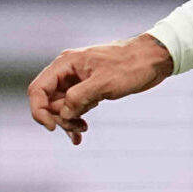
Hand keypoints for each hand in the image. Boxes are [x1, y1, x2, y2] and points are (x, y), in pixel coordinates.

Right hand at [27, 34, 173, 144]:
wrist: (154, 59)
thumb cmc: (131, 65)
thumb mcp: (104, 83)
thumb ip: (79, 97)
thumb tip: (63, 114)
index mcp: (66, 64)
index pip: (38, 89)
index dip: (39, 110)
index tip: (52, 127)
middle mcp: (68, 71)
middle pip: (49, 101)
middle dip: (60, 118)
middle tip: (79, 128)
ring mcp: (78, 80)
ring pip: (61, 106)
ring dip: (68, 121)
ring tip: (82, 131)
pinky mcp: (89, 88)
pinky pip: (75, 106)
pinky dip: (76, 119)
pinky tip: (81, 132)